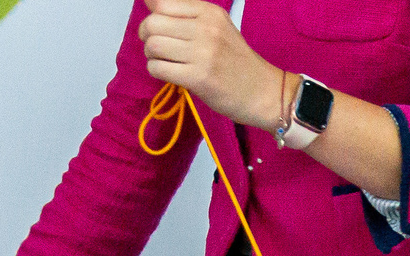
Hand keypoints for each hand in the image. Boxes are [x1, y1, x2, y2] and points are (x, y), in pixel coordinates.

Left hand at [140, 0, 284, 127]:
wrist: (263, 92)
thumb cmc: (236, 60)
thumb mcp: (216, 27)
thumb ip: (185, 15)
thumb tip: (150, 2)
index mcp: (209, 12)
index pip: (162, 5)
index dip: (153, 18)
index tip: (160, 31)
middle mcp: (206, 29)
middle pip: (153, 24)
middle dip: (147, 37)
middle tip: (157, 49)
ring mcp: (202, 54)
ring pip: (153, 46)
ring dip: (152, 56)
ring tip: (166, 62)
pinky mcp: (198, 78)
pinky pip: (158, 68)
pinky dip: (157, 71)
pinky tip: (170, 74)